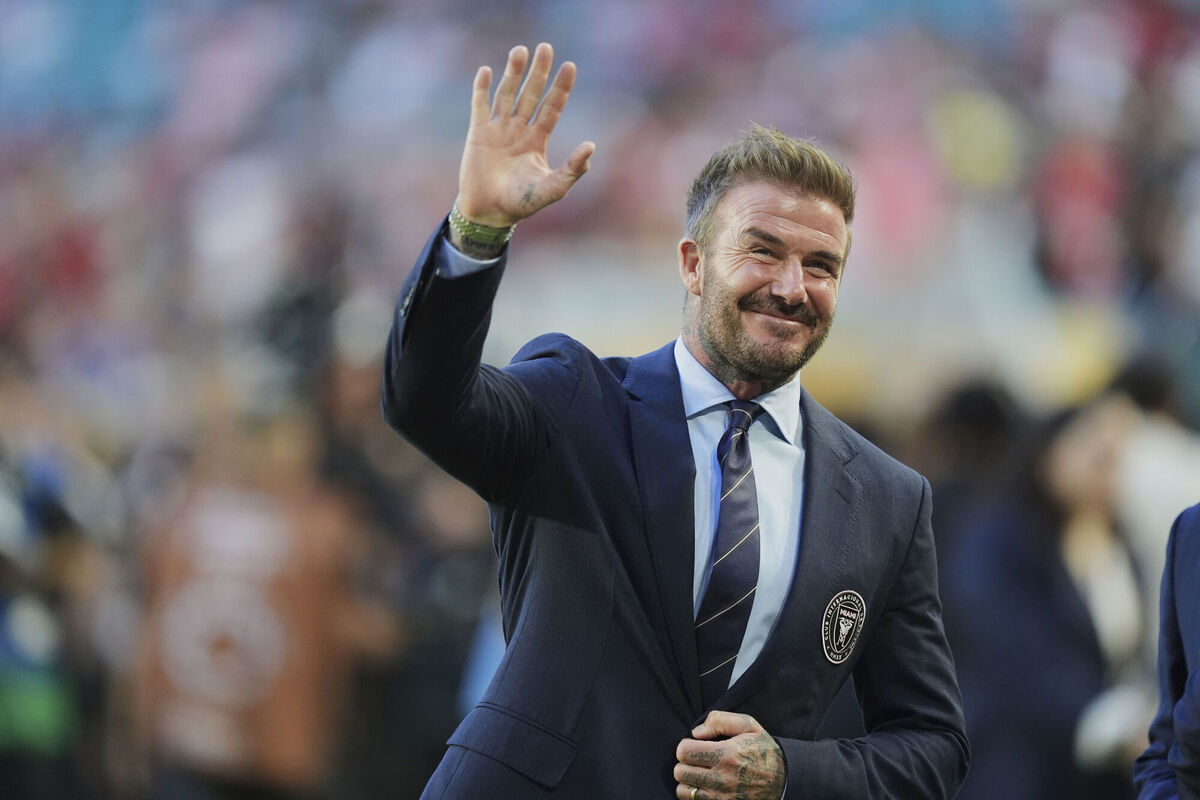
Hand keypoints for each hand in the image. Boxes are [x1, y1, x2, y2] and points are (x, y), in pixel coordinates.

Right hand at [456, 42, 594, 228]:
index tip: (570, 66)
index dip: (561, 88)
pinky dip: (481, 89)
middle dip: (538, 72)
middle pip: (531, 93)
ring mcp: (498, 129)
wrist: (490, 213)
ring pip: (507, 94)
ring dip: (513, 73)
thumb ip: (572, 169)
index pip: (551, 107)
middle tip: (546, 47)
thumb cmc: (522, 203)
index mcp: (537, 140)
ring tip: (520, 50)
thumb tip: (591, 146)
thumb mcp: (553, 188)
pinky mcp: (478, 133)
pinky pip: (480, 106)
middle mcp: (519, 130)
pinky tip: (485, 71)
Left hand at [674, 711, 785, 799]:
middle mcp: (723, 779)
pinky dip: (695, 795)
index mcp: (728, 755)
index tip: (694, 745)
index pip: (684, 752)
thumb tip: (696, 732)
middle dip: (684, 763)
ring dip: (688, 781)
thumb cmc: (763, 750)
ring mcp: (723, 797)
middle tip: (696, 760)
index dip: (685, 746)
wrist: (784, 779)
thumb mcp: (749, 726)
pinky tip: (705, 786)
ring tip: (699, 773)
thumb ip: (720, 721)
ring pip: (684, 791)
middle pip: (680, 772)